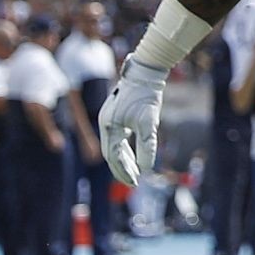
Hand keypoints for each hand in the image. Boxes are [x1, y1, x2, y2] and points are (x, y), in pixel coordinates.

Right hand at [100, 64, 168, 185]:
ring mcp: (110, 119)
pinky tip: (133, 157)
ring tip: (135, 173)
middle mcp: (106, 123)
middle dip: (122, 168)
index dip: (123, 170)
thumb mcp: (148, 123)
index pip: (113, 155)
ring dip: (124, 160)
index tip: (134, 182)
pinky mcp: (117, 115)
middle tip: (133, 182)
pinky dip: (125, 149)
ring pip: (114, 146)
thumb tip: (145, 169)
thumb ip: (146, 146)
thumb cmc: (146, 96)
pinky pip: (118, 138)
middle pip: (111, 153)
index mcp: (109, 126)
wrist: (145, 72)